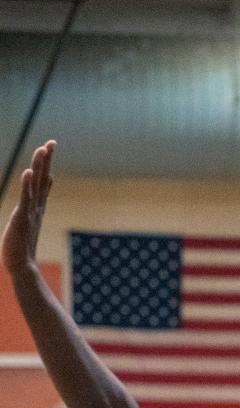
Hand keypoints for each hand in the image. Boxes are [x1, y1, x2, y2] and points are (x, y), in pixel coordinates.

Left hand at [1, 141, 55, 274]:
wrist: (20, 264)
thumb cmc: (20, 245)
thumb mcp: (26, 222)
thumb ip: (30, 210)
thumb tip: (34, 210)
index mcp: (36, 205)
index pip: (43, 180)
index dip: (46, 163)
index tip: (49, 146)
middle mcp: (36, 205)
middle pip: (43, 178)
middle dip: (46, 159)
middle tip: (51, 142)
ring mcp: (30, 211)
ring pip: (36, 184)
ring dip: (40, 167)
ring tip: (42, 150)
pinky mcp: (22, 217)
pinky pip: (26, 198)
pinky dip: (28, 184)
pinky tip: (29, 172)